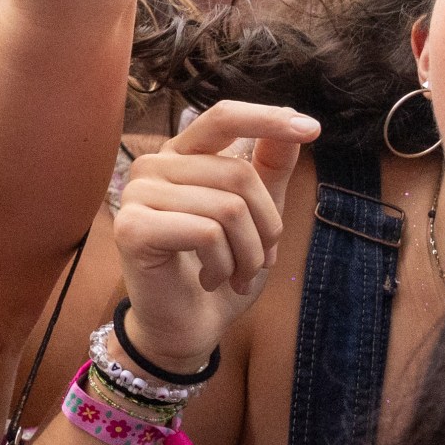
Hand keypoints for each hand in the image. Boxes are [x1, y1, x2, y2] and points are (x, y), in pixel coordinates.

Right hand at [113, 102, 309, 372]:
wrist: (187, 326)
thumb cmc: (219, 269)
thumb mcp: (257, 217)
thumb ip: (270, 169)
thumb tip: (297, 125)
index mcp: (182, 155)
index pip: (223, 118)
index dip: (267, 118)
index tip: (312, 128)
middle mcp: (154, 165)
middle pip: (237, 174)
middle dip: (265, 226)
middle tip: (260, 260)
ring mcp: (138, 194)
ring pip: (227, 207)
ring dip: (247, 254)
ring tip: (236, 275)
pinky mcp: (132, 228)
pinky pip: (206, 233)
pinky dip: (223, 266)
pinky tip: (212, 280)